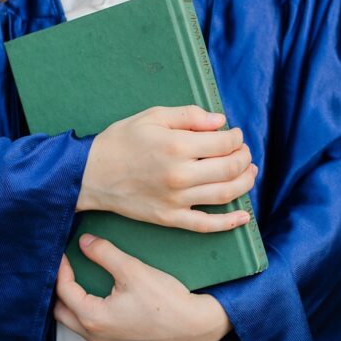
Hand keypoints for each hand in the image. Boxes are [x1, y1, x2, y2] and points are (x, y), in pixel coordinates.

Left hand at [53, 233, 232, 340]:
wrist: (196, 326)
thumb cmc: (166, 300)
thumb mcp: (132, 270)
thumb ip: (104, 253)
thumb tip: (84, 241)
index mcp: (93, 318)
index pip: (64, 290)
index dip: (61, 268)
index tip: (64, 251)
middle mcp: (95, 336)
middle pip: (61, 311)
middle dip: (61, 288)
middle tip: (67, 266)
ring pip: (75, 321)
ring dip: (73, 300)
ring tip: (79, 277)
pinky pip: (91, 326)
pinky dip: (86, 309)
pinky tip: (98, 292)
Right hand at [77, 105, 257, 232]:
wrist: (90, 174)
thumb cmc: (120, 141)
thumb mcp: (152, 116)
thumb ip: (189, 115)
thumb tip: (220, 122)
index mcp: (177, 146)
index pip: (223, 144)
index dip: (236, 139)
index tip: (235, 135)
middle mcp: (180, 175)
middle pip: (229, 168)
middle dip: (244, 158)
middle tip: (244, 152)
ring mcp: (176, 200)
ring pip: (224, 195)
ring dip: (244, 183)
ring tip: (249, 173)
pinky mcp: (170, 218)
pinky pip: (205, 225)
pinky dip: (229, 223)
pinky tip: (243, 217)